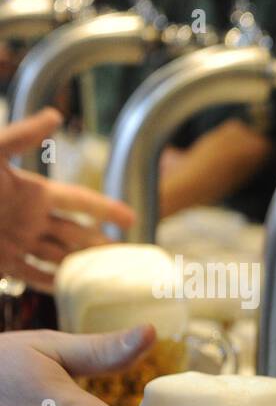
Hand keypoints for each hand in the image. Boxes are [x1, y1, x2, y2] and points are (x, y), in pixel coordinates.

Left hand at [0, 108, 134, 291]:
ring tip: (109, 278)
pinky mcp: (2, 263)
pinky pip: (33, 276)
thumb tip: (53, 114)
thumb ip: (20, 135)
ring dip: (82, 266)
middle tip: (130, 259)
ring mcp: (17, 241)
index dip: (107, 209)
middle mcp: (30, 218)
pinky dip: (52, 283)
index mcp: (33, 192)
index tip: (133, 218)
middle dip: (102, 245)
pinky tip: (71, 290)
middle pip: (77, 234)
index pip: (81, 201)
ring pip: (60, 257)